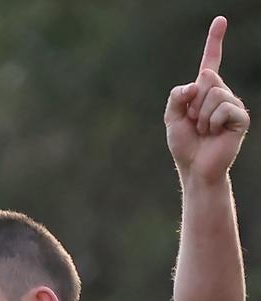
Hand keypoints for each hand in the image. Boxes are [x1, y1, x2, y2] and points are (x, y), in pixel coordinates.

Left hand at [165, 16, 248, 182]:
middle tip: (195, 123)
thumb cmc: (185, 146)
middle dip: (194, 103)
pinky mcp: (240, 118)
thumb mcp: (171, 119)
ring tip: (204, 131)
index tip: (220, 20)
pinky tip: (214, 134)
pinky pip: (223, 108)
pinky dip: (212, 123)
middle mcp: (221, 94)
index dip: (215, 41)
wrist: (195, 169)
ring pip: (214, 93)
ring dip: (202, 116)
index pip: (210, 61)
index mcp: (205, 92)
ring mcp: (232, 105)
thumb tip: (195, 84)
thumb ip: (176, 97)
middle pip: (207, 78)